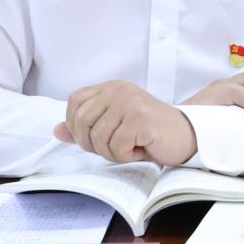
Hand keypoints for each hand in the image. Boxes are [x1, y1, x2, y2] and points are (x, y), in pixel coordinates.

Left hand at [53, 80, 197, 165]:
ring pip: (98, 137)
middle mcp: (119, 90)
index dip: (75, 125)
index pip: (75, 102)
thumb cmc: (149, 133)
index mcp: (111, 88)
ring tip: (131, 147)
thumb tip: (57, 130)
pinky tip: (141, 148)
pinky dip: (126, 156)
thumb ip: (86, 127)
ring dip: (112, 152)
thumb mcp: (114, 126)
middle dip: (92, 144)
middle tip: (113, 148)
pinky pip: (116, 147)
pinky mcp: (141, 119)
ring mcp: (130, 103)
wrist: (186, 136)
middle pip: (81, 121)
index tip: (92, 138)